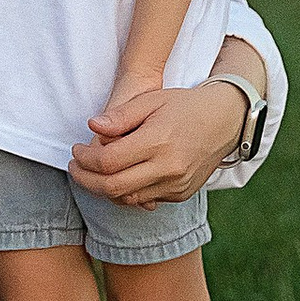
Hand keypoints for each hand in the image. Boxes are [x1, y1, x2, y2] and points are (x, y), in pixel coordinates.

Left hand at [69, 70, 264, 209]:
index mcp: (158, 141)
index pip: (108, 161)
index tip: (75, 150)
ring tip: (92, 173)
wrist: (224, 121)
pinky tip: (118, 177)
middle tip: (75, 168)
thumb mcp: (151, 100)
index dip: (85, 159)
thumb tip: (92, 127)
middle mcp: (168, 168)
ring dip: (103, 189)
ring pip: (127, 198)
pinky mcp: (181, 195)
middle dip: (86, 180)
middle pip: (113, 187)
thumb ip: (120, 116)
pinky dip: (126, 192)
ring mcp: (176, 185)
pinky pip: (144, 200)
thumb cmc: (183, 105)